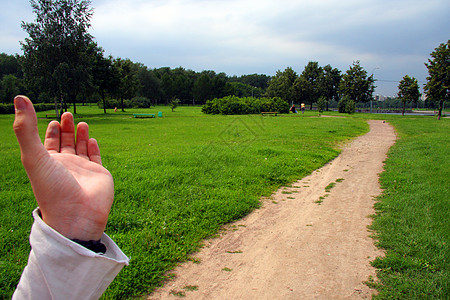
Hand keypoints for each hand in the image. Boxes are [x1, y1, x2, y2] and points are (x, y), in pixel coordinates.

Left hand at [13, 95, 113, 240]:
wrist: (76, 214)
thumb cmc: (52, 188)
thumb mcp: (34, 155)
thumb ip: (26, 128)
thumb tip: (19, 97)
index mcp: (47, 164)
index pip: (48, 144)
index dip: (50, 132)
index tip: (53, 120)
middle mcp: (64, 166)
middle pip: (65, 144)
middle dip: (66, 129)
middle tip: (67, 114)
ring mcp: (83, 170)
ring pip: (81, 149)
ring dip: (80, 135)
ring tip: (81, 123)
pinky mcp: (99, 174)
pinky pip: (96, 158)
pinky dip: (93, 148)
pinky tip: (91, 139)